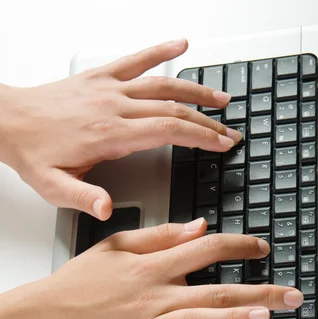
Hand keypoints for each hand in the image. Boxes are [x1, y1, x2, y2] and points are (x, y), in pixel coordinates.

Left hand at [0, 39, 240, 219]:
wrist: (9, 120)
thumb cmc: (33, 152)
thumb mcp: (54, 186)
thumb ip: (83, 198)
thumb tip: (108, 209)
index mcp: (110, 134)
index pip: (168, 131)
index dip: (201, 138)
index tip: (222, 144)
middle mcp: (115, 106)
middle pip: (173, 110)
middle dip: (207, 122)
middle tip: (229, 132)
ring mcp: (110, 88)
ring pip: (163, 84)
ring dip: (195, 91)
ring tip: (220, 99)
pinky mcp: (101, 76)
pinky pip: (136, 59)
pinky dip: (160, 50)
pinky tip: (180, 44)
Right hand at [0, 220, 302, 318]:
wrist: (46, 317)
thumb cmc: (78, 281)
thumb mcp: (116, 245)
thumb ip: (159, 236)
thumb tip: (198, 227)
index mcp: (152, 266)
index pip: (205, 249)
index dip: (239, 245)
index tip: (261, 247)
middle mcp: (156, 295)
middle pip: (217, 290)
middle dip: (259, 290)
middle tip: (291, 294)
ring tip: (267, 317)